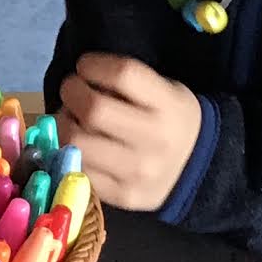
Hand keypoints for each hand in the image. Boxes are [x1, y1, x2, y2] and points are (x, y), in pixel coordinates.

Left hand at [56, 53, 204, 212]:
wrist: (198, 168)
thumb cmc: (171, 120)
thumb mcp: (165, 91)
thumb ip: (128, 83)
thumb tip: (81, 80)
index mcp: (169, 105)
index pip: (123, 75)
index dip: (93, 65)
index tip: (84, 65)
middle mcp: (155, 139)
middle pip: (94, 110)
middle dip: (72, 92)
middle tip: (71, 91)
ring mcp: (138, 172)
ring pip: (78, 142)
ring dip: (63, 124)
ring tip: (71, 119)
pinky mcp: (122, 195)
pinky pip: (78, 169)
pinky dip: (69, 152)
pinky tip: (77, 144)